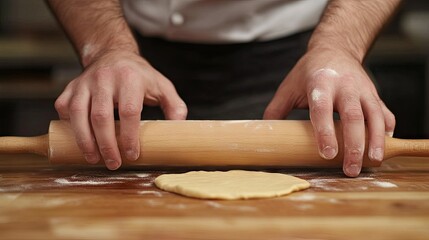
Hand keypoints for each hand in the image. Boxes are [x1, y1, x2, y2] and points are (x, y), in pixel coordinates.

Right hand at [55, 50, 186, 169]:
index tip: (132, 155)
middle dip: (106, 144)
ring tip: (93, 158)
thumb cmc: (139, 75)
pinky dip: (68, 125)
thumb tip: (180, 129)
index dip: (130, 136)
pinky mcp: (71, 87)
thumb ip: (175, 106)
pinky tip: (78, 138)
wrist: (113, 54)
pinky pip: (64, 108)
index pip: (129, 111)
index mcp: (130, 79)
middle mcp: (105, 79)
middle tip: (113, 163)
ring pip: (78, 113)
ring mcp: (85, 82)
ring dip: (84, 140)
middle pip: (101, 116)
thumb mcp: (162, 86)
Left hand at [263, 48, 394, 176]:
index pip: (322, 109)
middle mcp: (345, 85)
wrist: (335, 48)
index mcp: (320, 83)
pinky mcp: (374, 93)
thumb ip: (276, 109)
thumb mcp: (289, 86)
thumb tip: (264, 133)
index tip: (327, 154)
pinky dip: (386, 130)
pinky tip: (382, 145)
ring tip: (372, 162)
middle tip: (350, 169)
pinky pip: (385, 113)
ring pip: (374, 116)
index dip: (325, 132)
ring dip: (375, 141)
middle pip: (353, 116)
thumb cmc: (309, 71)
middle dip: (354, 145)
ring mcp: (363, 89)